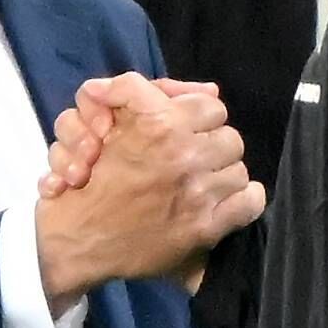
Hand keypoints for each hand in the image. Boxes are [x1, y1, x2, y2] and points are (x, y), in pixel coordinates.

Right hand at [34, 74, 263, 297]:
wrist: (77, 238)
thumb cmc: (90, 179)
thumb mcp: (108, 121)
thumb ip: (142, 94)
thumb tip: (210, 89)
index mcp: (160, 125)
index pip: (210, 104)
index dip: (199, 116)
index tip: (185, 130)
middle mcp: (183, 155)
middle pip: (230, 137)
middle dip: (211, 146)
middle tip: (190, 159)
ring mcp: (198, 193)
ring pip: (238, 169)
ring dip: (221, 174)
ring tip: (200, 183)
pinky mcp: (205, 228)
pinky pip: (250, 202)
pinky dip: (243, 200)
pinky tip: (223, 201)